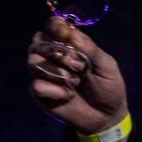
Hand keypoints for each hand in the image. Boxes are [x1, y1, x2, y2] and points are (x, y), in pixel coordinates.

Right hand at [27, 17, 128, 136]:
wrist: (107, 116)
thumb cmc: (108, 87)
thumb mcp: (107, 66)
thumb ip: (90, 49)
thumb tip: (70, 33)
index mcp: (68, 44)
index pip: (53, 25)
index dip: (56, 27)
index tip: (65, 35)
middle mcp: (52, 55)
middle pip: (38, 41)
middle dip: (59, 53)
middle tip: (79, 67)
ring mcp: (44, 73)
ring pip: (33, 62)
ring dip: (57, 73)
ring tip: (75, 82)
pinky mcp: (40, 92)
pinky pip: (37, 85)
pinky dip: (55, 91)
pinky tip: (67, 96)